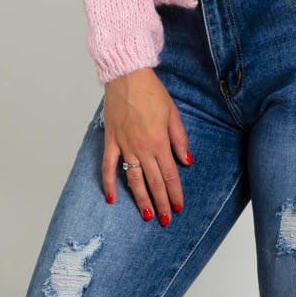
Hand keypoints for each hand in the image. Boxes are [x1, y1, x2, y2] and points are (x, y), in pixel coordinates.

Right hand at [101, 67, 191, 225]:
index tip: (178, 206)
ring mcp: (124, 146)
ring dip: (140, 198)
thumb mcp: (173, 113)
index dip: (174, 192)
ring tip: (146, 215)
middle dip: (161, 202)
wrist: (128, 76)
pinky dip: (109, 183)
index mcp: (159, 142)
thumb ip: (179, 138)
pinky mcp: (111, 140)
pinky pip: (108, 166)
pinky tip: (112, 198)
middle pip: (153, 181)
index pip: (169, 174)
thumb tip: (187, 160)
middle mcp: (142, 148)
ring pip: (133, 179)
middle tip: (166, 220)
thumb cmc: (152, 92)